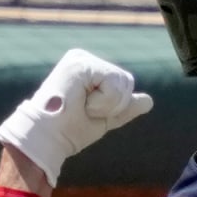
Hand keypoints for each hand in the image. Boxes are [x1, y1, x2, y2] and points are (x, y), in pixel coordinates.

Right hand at [0, 49, 153, 185]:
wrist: (48, 138)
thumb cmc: (69, 130)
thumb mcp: (104, 118)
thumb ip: (124, 108)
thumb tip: (148, 100)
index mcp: (90, 70)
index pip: (124, 84)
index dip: (114, 106)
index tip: (86, 111)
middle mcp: (85, 59)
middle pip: (127, 81)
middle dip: (112, 105)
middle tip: (84, 110)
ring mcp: (82, 59)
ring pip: (122, 84)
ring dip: (106, 105)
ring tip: (81, 106)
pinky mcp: (80, 63)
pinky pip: (113, 85)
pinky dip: (102, 102)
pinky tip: (80, 102)